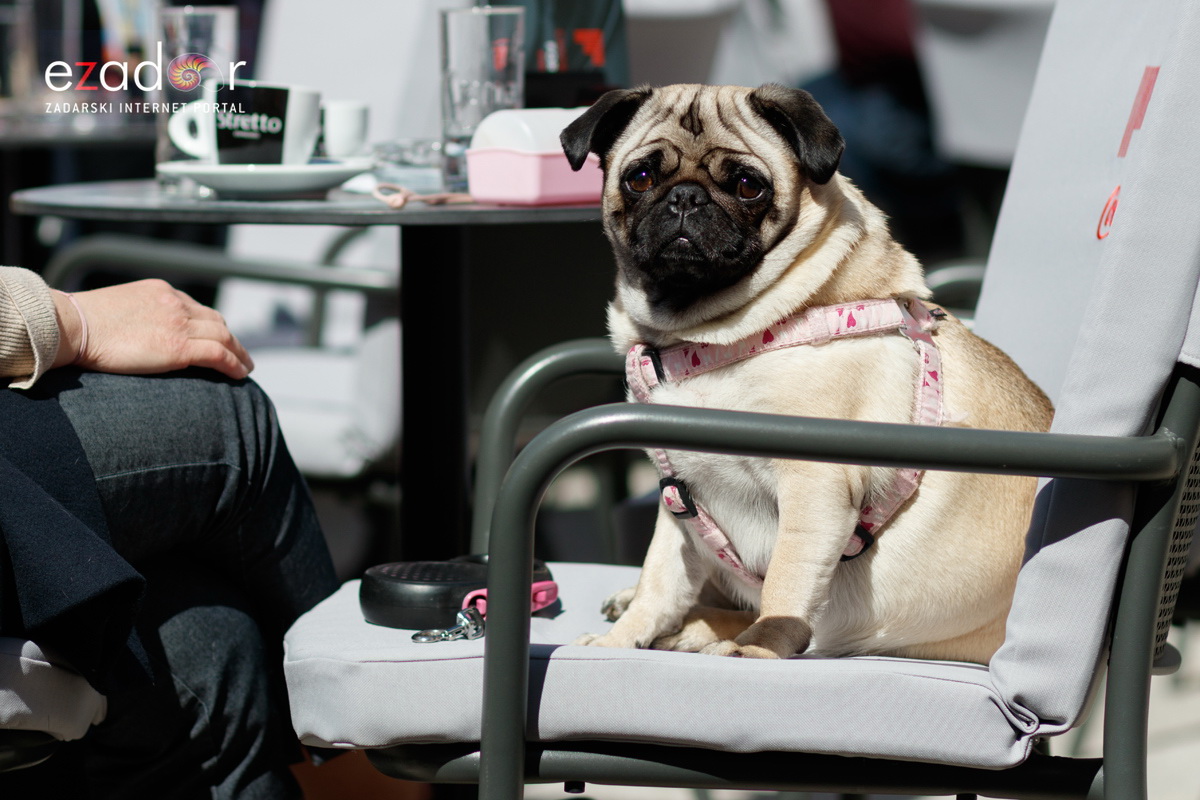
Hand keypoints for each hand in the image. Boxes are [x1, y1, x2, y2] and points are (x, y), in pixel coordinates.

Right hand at [52, 280, 253, 379]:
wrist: (72, 325)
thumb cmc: (82, 323)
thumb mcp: (118, 309)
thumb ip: (139, 316)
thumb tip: (141, 333)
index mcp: (161, 291)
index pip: (195, 308)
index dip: (211, 325)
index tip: (218, 338)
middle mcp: (175, 303)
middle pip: (215, 321)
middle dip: (230, 338)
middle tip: (239, 354)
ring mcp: (179, 324)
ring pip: (223, 337)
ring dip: (239, 353)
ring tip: (245, 367)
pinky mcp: (178, 346)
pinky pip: (219, 355)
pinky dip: (234, 364)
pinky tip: (241, 374)